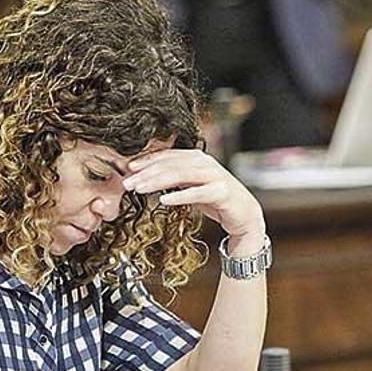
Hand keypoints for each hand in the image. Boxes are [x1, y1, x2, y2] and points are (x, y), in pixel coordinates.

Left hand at [124, 149, 265, 253]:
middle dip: (146, 173)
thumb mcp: (191, 186)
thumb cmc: (215, 199)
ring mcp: (215, 176)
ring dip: (157, 181)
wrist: (244, 214)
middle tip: (127, 182)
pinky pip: (197, 193)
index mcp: (196, 157)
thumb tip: (145, 176)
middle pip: (170, 164)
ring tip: (139, 189)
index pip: (167, 156)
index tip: (128, 168)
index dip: (147, 160)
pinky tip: (164, 200)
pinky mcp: (222, 192)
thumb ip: (174, 178)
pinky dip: (179, 196)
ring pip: (181, 175)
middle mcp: (205, 163)